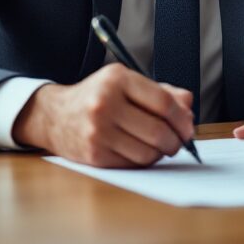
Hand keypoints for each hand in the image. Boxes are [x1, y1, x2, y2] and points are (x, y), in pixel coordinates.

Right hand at [11, 64, 194, 167]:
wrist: (55, 115)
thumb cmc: (97, 98)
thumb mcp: (126, 84)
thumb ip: (160, 92)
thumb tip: (188, 107)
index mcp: (116, 79)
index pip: (162, 102)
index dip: (182, 118)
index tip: (188, 127)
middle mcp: (105, 103)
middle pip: (158, 131)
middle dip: (176, 140)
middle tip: (178, 142)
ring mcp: (98, 131)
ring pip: (148, 152)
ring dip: (160, 153)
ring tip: (158, 146)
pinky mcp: (94, 154)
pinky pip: (133, 164)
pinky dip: (143, 161)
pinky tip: (139, 151)